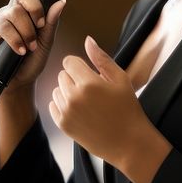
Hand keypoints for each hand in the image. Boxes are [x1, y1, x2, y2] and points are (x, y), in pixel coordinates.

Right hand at [0, 0, 67, 92]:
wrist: (19, 81)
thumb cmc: (32, 61)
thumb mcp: (46, 42)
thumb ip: (51, 22)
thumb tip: (61, 1)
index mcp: (27, 7)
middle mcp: (12, 9)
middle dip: (35, 8)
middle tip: (40, 26)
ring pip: (14, 12)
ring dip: (27, 31)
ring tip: (30, 47)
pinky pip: (2, 26)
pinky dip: (15, 39)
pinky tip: (19, 50)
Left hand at [49, 35, 171, 182]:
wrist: (129, 143)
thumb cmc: (128, 109)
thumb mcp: (120, 79)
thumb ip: (101, 58)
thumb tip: (87, 40)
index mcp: (89, 83)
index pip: (68, 61)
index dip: (79, 66)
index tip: (90, 74)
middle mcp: (74, 96)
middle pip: (62, 74)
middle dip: (74, 78)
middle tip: (92, 90)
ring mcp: (66, 111)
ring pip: (56, 89)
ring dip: (67, 91)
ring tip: (86, 102)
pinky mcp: (62, 124)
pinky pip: (53, 105)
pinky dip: (62, 105)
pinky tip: (79, 110)